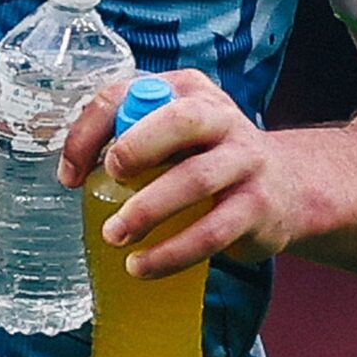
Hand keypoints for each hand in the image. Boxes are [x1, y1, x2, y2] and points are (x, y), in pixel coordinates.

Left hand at [59, 69, 324, 279]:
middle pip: (179, 120)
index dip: (90, 132)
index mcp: (187, 90)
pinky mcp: (258, 207)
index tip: (69, 174)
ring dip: (147, 210)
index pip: (129, 94)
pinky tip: (143, 266)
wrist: (287, 187)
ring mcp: (244, 161)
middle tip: (109, 177)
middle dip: (136, 147)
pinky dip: (172, 253)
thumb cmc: (208, 158)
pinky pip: (212, 232)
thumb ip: (130, 136)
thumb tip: (69, 171)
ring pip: (195, 179)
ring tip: (115, 236)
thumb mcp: (174, 132)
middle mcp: (220, 117)